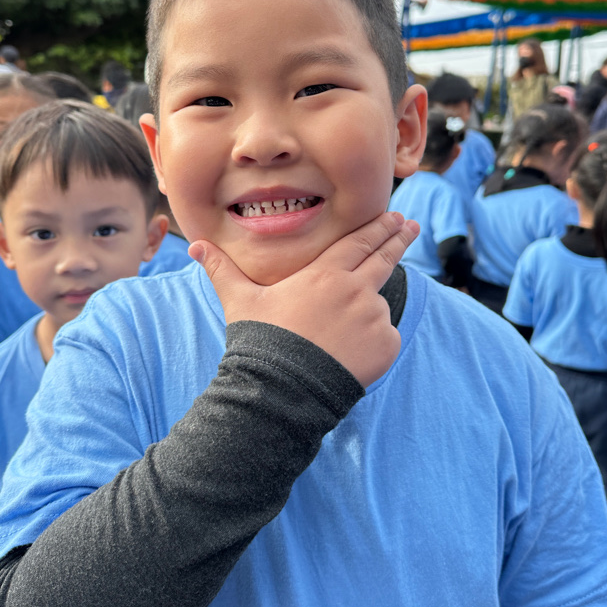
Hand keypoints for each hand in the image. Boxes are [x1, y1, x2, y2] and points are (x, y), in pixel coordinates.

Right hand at [190, 212, 419, 387]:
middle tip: (411, 225)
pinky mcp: (386, 346)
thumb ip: (222, 270)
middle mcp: (357, 290)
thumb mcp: (240, 301)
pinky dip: (374, 341)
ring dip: (369, 310)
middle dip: (399, 239)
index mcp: (327, 273)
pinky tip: (349, 354)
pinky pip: (385, 337)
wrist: (284, 390)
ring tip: (343, 331)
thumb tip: (195, 246)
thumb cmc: (262, 342)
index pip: (361, 241)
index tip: (396, 215)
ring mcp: (375, 318)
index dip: (380, 227)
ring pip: (378, 305)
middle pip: (385, 259)